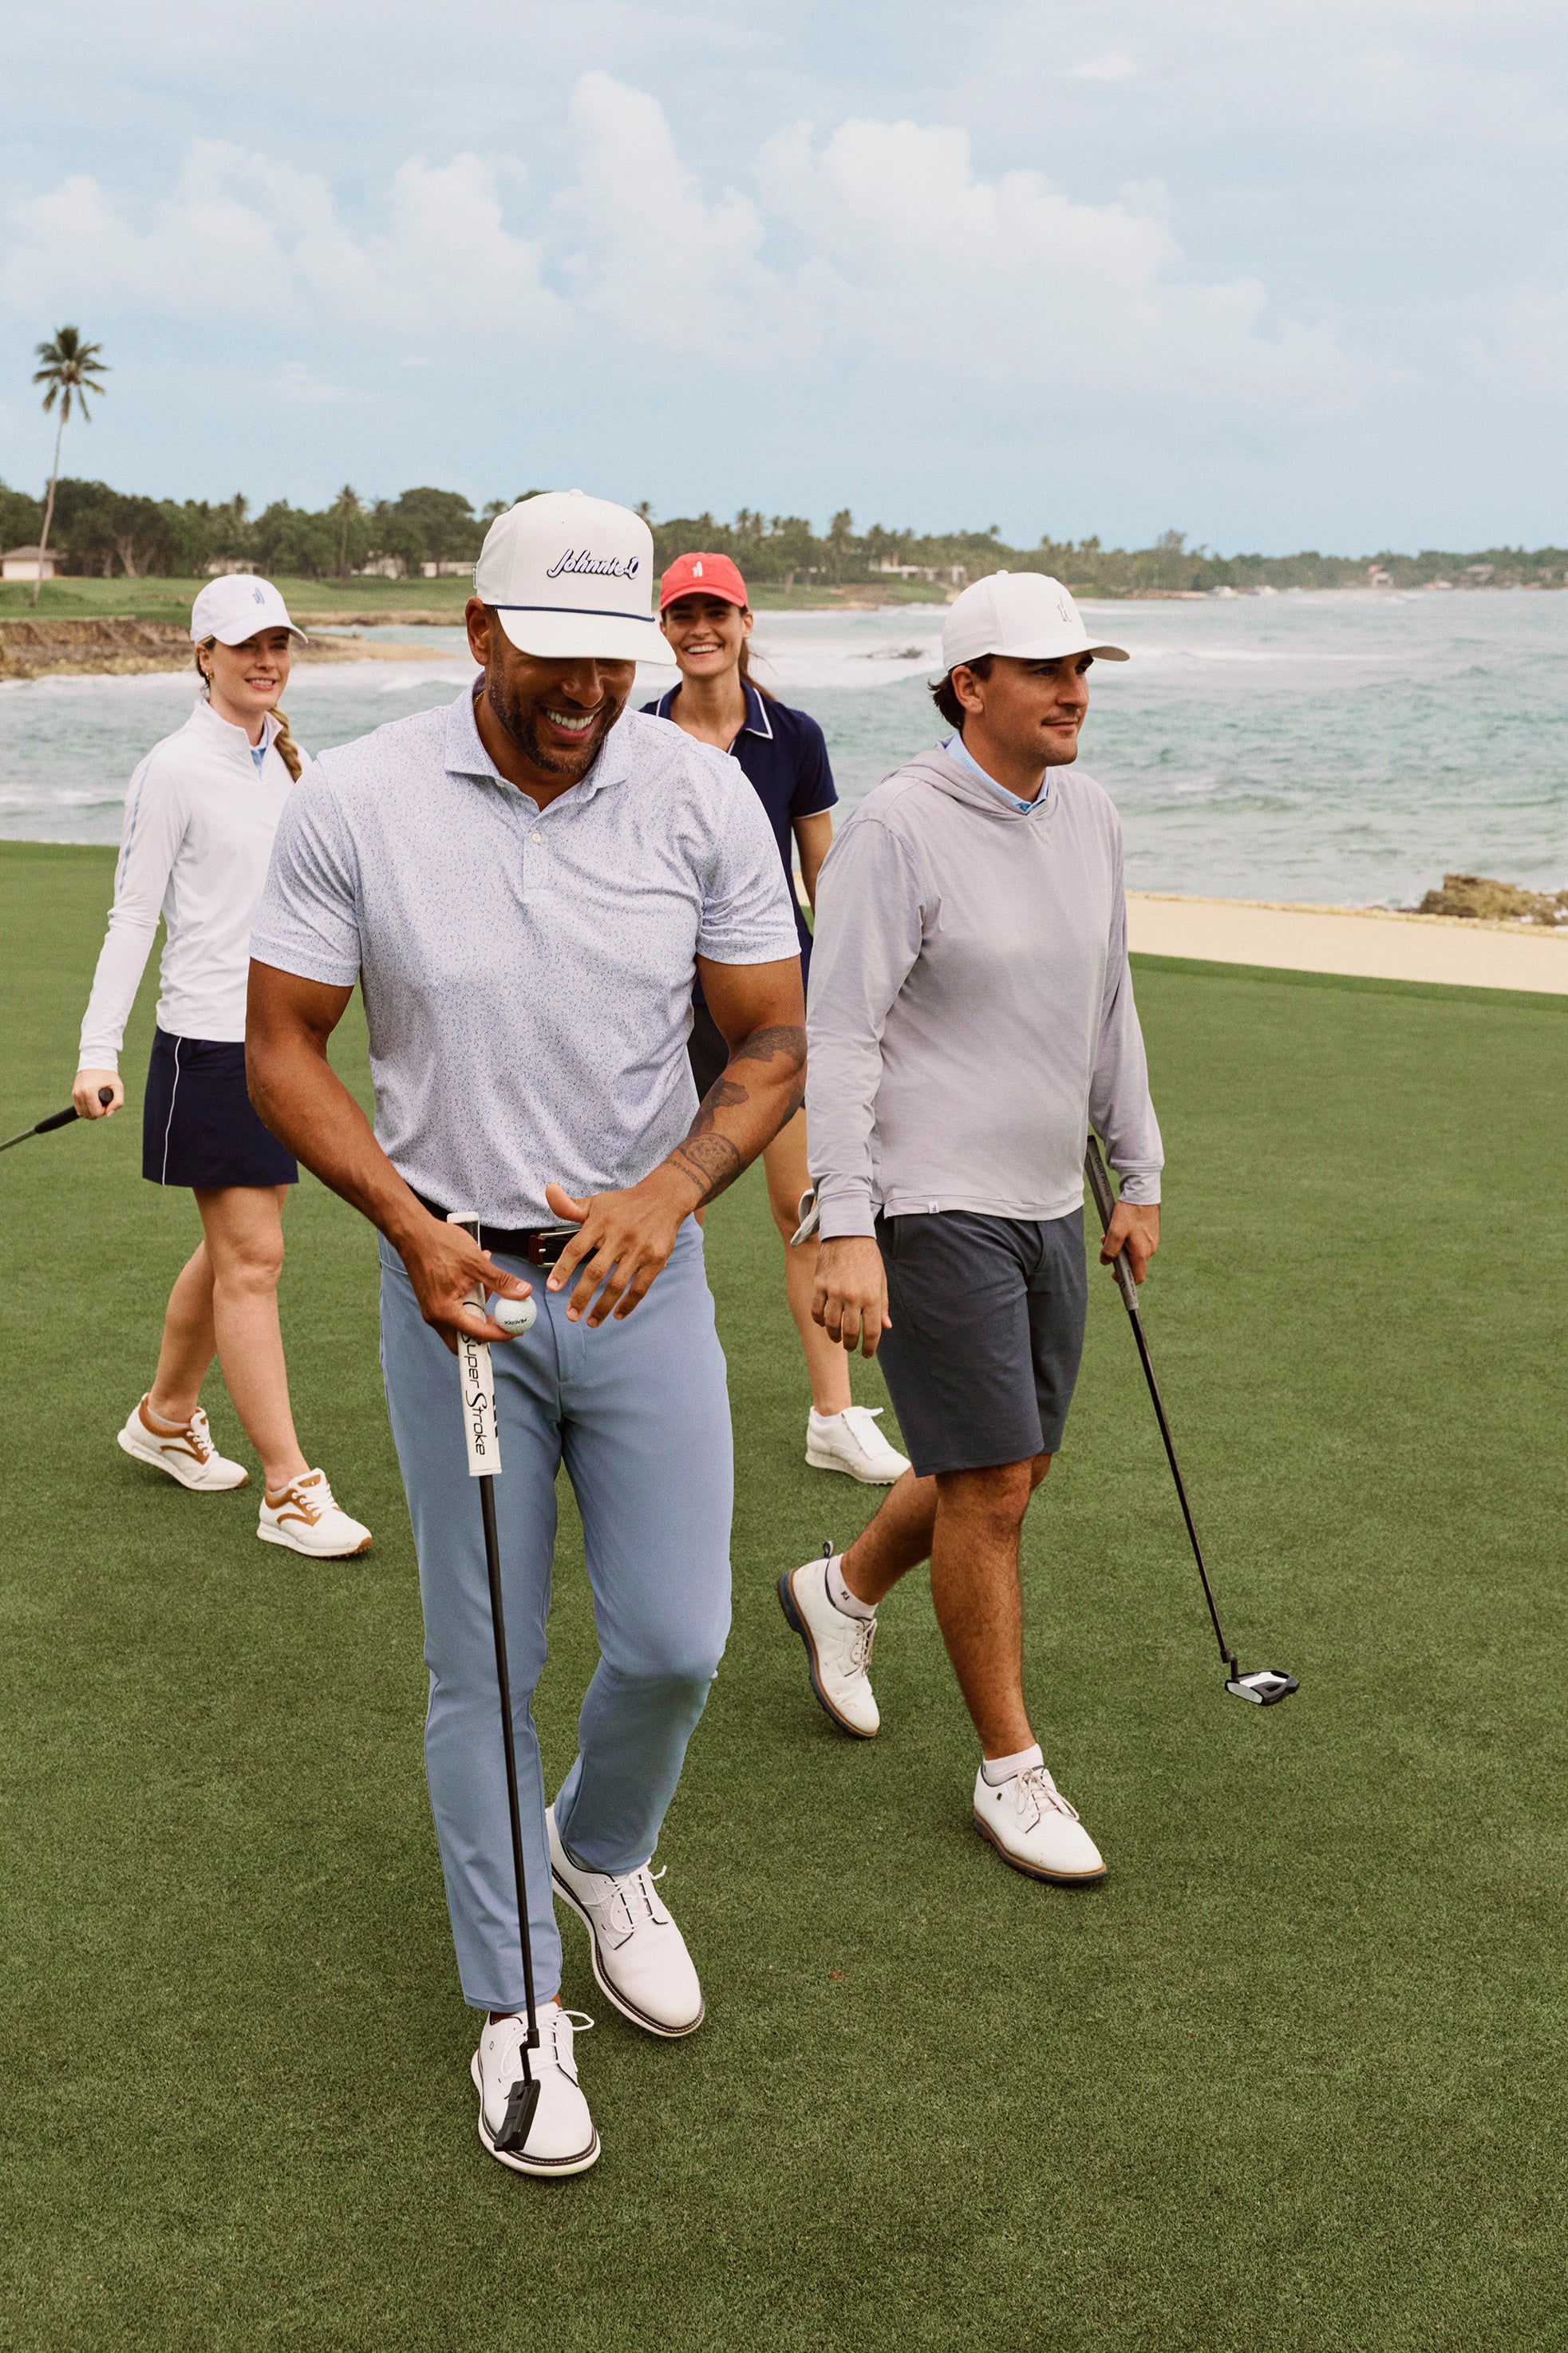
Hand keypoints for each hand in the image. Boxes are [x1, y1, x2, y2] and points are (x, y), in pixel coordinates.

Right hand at [74, 1069, 122, 1117]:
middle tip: (104, 1102)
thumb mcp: (118, 1086)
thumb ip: (118, 1102)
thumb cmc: (108, 1074)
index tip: (108, 1102)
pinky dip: (86, 1108)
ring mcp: (75, 1093)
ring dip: (91, 1110)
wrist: (96, 1061)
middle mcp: (79, 1093)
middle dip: (97, 1112)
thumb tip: (108, 1115)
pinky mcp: (74, 1092)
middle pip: (88, 1114)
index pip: (95, 1113)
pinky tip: (93, 1102)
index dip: (104, 1111)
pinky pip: (78, 1108)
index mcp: (89, 1092)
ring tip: (99, 1101)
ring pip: (82, 1113)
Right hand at [394, 1207, 533, 1356]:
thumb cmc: (439, 1245)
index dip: (501, 1334)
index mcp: (445, 1312)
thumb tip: (523, 1292)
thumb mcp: (477, 1263)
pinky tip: (474, 1277)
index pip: (478, 1334)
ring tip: (486, 1281)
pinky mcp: (431, 1300)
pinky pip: (453, 1309)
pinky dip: (468, 1299)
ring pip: (460, 1322)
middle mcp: (434, 1316)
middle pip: (464, 1339)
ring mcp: (431, 1309)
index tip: (516, 1330)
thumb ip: (501, 1282)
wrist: (413, 1233)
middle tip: (501, 1318)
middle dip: (485, 1330)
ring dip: (477, 1307)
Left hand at [543, 1174, 686, 1326]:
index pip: (576, 1248)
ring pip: (617, 1284)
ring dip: (603, 1307)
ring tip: (591, 1322)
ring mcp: (639, 1249)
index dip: (562, 1269)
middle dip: (581, 1296)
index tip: (552, 1288)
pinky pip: (640, 1287)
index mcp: (600, 1222)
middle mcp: (619, 1236)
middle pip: (595, 1271)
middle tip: (571, 1315)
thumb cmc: (625, 1204)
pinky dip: (629, 1304)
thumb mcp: (597, 1202)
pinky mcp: (656, 1259)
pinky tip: (618, 1315)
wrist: (665, 1198)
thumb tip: (549, 1191)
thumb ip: (570, 1205)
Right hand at [812, 1236, 890, 1356]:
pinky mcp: (820, 1285)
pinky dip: (819, 1320)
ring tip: (837, 1337)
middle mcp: (853, 1296)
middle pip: (849, 1333)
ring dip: (834, 1335)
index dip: (869, 1348)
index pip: (871, 1332)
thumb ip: (883, 1305)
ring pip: (831, 1325)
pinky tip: (824, 1322)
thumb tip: (886, 1327)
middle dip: (851, 1344)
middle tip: (851, 1346)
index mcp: (872, 1297)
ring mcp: (834, 1291)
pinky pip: (816, 1310)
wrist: (848, 1233)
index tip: (867, 1354)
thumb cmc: (868, 1258)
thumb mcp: (880, 1280)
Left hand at [1101, 1200, 1158, 1283]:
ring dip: (1121, 1246)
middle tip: (1106, 1243)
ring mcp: (1152, 1241)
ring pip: (1134, 1251)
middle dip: (1118, 1256)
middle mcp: (1150, 1249)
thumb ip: (1110, 1249)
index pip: (1138, 1277)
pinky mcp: (1151, 1233)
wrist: (1142, 1193)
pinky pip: (1138, 1242)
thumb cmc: (1129, 1212)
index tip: (1114, 1275)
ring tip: (1111, 1232)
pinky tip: (1121, 1227)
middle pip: (1133, 1263)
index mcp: (1142, 1253)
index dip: (1126, 1279)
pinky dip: (1128, 1239)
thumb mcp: (1115, 1231)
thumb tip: (1105, 1261)